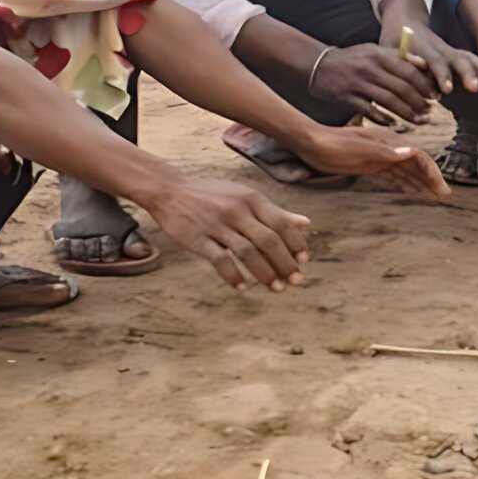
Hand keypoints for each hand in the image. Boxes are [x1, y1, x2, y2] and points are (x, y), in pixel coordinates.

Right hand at [138, 176, 311, 292]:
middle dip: (285, 263)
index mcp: (252, 199)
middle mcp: (237, 211)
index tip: (304, 260)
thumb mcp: (246, 197)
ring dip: (264, 273)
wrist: (170, 190)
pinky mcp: (197, 238)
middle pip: (268, 240)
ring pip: (248, 252)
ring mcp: (217, 225)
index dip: (296, 244)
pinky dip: (233, 276)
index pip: (281, 223)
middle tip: (295, 281)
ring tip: (276, 288)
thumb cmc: (213, 196)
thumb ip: (276, 212)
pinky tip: (242, 287)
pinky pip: (220, 260)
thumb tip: (307, 224)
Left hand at [299, 124, 449, 198]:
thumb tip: (413, 152)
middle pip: (417, 164)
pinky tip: (411, 192)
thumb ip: (385, 152)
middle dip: (431, 180)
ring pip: (407, 170)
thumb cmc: (331, 145)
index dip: (433, 173)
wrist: (309, 142)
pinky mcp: (371, 164)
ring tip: (433, 197)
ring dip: (421, 182)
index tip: (442, 191)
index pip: (419, 157)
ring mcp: (380, 156)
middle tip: (444, 197)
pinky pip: (394, 174)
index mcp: (388, 142)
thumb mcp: (357, 149)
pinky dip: (406, 183)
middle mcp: (388, 148)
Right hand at [311, 43, 436, 123]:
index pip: (408, 70)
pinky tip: (393, 124)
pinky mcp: (347, 96)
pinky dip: (383, 118)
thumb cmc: (353, 59)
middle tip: (429, 111)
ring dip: (406, 112)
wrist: (319, 64)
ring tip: (418, 120)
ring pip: (388, 100)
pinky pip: (369, 110)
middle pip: (401, 87)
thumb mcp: (374, 51)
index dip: (424, 85)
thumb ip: (397, 57)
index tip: (435, 96)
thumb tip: (423, 65)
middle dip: (418, 101)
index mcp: (379, 54)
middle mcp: (370, 67)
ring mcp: (358, 82)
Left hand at [382, 18, 477, 95]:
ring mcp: (449, 50)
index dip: (441, 75)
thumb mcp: (388, 51)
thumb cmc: (393, 40)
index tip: (447, 90)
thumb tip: (399, 81)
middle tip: (476, 87)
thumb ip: (397, 64)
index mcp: (422, 49)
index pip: (434, 61)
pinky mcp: (454, 54)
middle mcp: (439, 49)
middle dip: (468, 72)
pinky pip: (472, 58)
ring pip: (468, 57)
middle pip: (458, 58)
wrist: (405, 18)